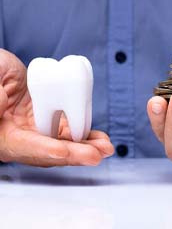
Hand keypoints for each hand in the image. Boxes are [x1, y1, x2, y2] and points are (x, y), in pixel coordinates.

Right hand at [0, 49, 113, 166]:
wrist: (5, 73)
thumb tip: (0, 103)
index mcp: (2, 133)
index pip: (22, 146)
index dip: (42, 149)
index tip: (62, 151)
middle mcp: (21, 137)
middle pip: (49, 152)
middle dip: (74, 155)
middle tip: (95, 155)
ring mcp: (38, 132)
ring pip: (63, 145)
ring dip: (85, 148)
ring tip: (105, 147)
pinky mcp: (52, 123)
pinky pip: (70, 133)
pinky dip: (85, 137)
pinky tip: (99, 138)